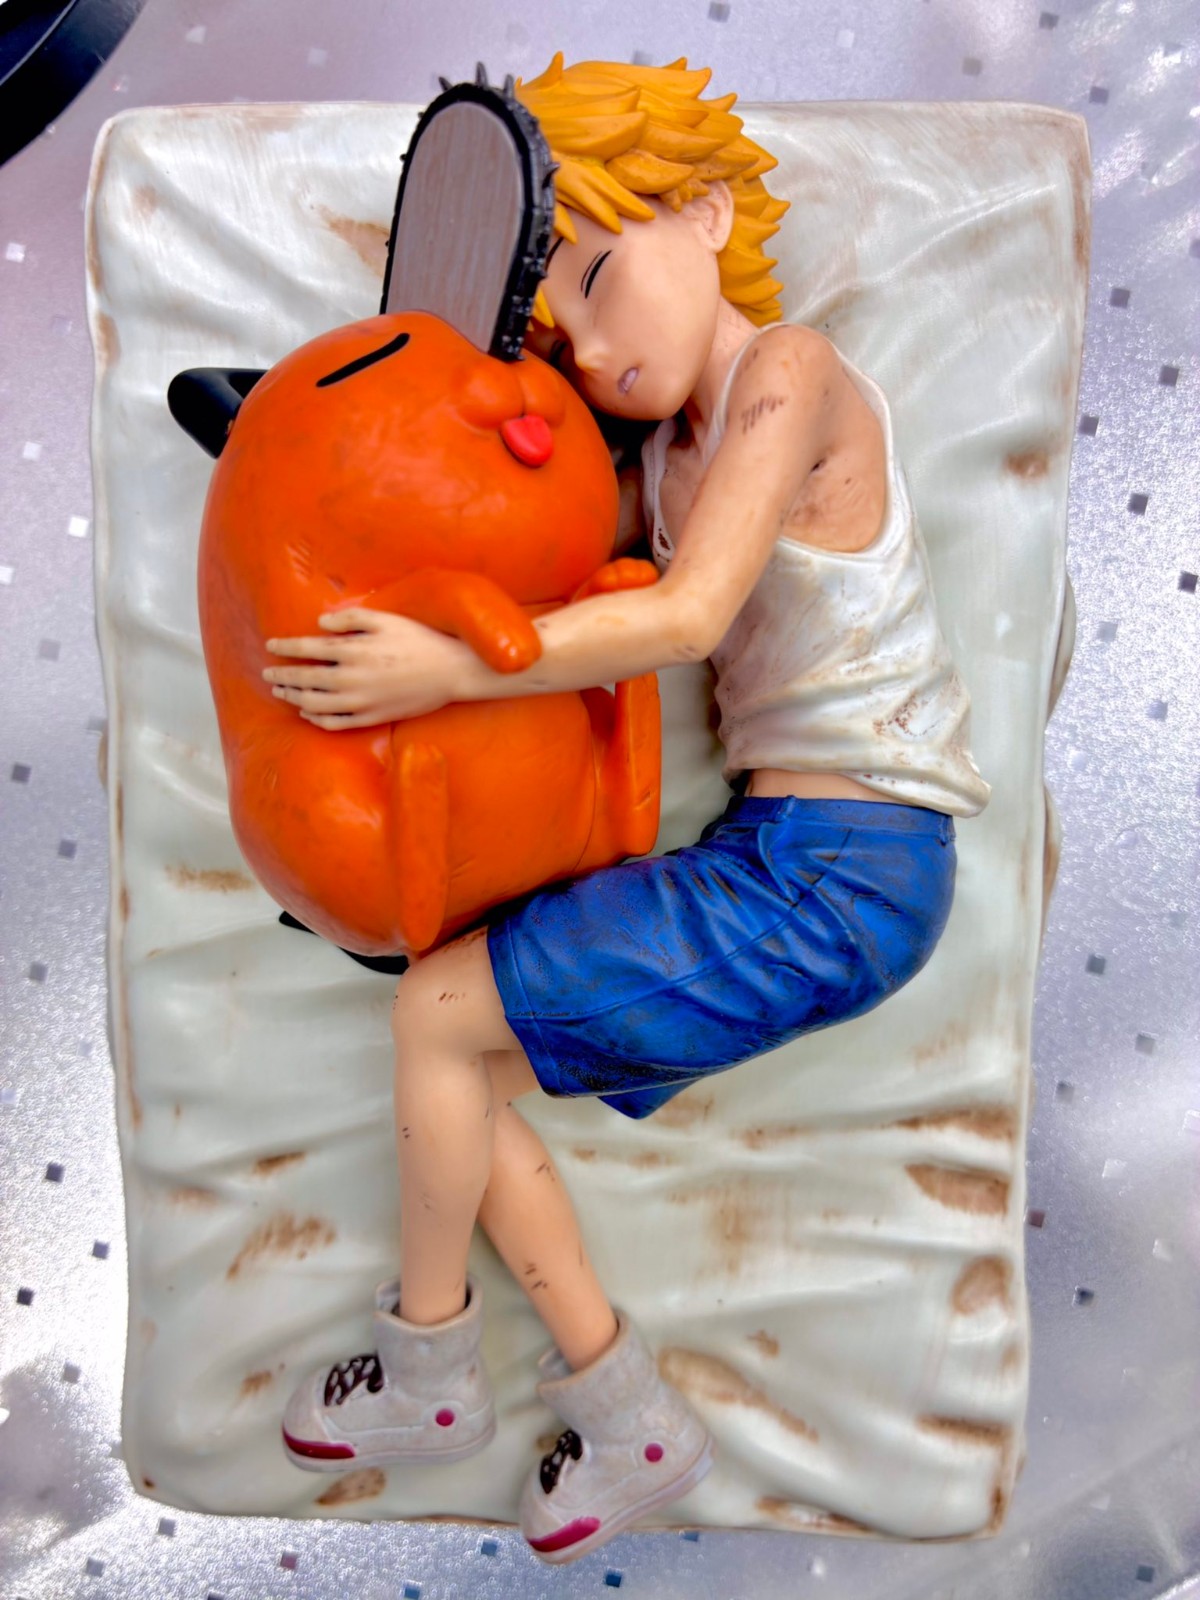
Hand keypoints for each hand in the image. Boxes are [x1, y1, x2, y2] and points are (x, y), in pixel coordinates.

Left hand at [263, 608, 468, 728]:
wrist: (451, 671)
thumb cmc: (419, 639)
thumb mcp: (385, 619)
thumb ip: (349, 618)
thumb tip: (320, 624)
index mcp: (353, 651)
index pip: (306, 649)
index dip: (285, 648)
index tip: (271, 646)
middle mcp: (351, 679)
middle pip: (304, 680)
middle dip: (281, 677)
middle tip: (267, 675)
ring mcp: (361, 702)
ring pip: (314, 705)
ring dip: (293, 699)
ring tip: (281, 693)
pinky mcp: (372, 718)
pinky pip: (335, 723)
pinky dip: (316, 719)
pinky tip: (307, 713)